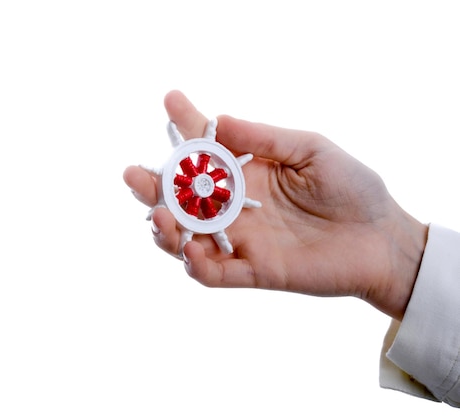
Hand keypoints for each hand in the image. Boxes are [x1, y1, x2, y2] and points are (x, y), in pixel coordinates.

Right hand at [124, 90, 426, 319]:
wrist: (381, 239)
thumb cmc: (352, 188)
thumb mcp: (312, 150)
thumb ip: (265, 139)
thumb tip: (221, 121)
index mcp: (247, 171)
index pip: (205, 148)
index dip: (185, 124)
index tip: (171, 99)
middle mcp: (235, 205)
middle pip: (181, 197)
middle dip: (152, 186)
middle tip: (133, 175)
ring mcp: (240, 238)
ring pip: (186, 237)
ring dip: (165, 228)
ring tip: (159, 218)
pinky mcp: (253, 270)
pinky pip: (214, 273)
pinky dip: (196, 266)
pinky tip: (190, 252)